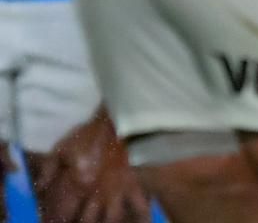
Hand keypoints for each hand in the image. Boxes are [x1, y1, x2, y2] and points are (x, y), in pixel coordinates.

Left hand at [34, 110, 148, 222]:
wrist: (118, 121)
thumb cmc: (89, 134)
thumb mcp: (63, 146)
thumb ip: (49, 168)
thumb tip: (39, 188)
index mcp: (79, 186)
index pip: (66, 213)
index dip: (59, 220)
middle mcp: (97, 195)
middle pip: (89, 220)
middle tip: (83, 222)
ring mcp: (117, 191)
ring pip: (113, 218)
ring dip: (109, 222)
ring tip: (109, 222)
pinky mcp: (134, 184)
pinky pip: (139, 204)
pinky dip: (140, 213)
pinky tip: (141, 218)